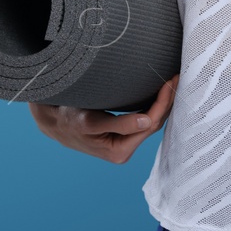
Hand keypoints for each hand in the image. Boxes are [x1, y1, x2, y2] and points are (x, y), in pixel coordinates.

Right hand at [28, 73, 179, 163]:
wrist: (53, 121)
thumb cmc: (69, 120)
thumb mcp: (91, 121)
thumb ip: (120, 123)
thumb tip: (147, 121)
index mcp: (119, 152)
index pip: (150, 124)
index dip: (162, 103)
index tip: (170, 83)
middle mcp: (124, 150)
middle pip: (154, 123)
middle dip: (166, 101)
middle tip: (177, 78)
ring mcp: (124, 143)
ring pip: (151, 121)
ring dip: (163, 103)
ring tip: (173, 83)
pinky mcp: (123, 134)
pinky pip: (144, 120)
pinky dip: (154, 106)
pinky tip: (161, 94)